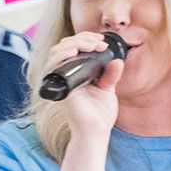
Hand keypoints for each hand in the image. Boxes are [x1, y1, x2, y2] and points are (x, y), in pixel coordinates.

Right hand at [41, 30, 123, 144]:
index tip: (102, 41)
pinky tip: (74, 52)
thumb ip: (111, 74)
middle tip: (98, 43)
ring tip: (91, 45)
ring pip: (56, 52)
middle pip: (64, 46)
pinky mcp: (58, 87)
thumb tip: (117, 60)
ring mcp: (61, 80)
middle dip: (82, 39)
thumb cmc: (100, 113)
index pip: (74, 47)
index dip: (86, 39)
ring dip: (73, 43)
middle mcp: (66, 74)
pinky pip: (52, 67)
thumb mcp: (108, 89)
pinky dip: (61, 56)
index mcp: (77, 72)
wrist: (96, 131)